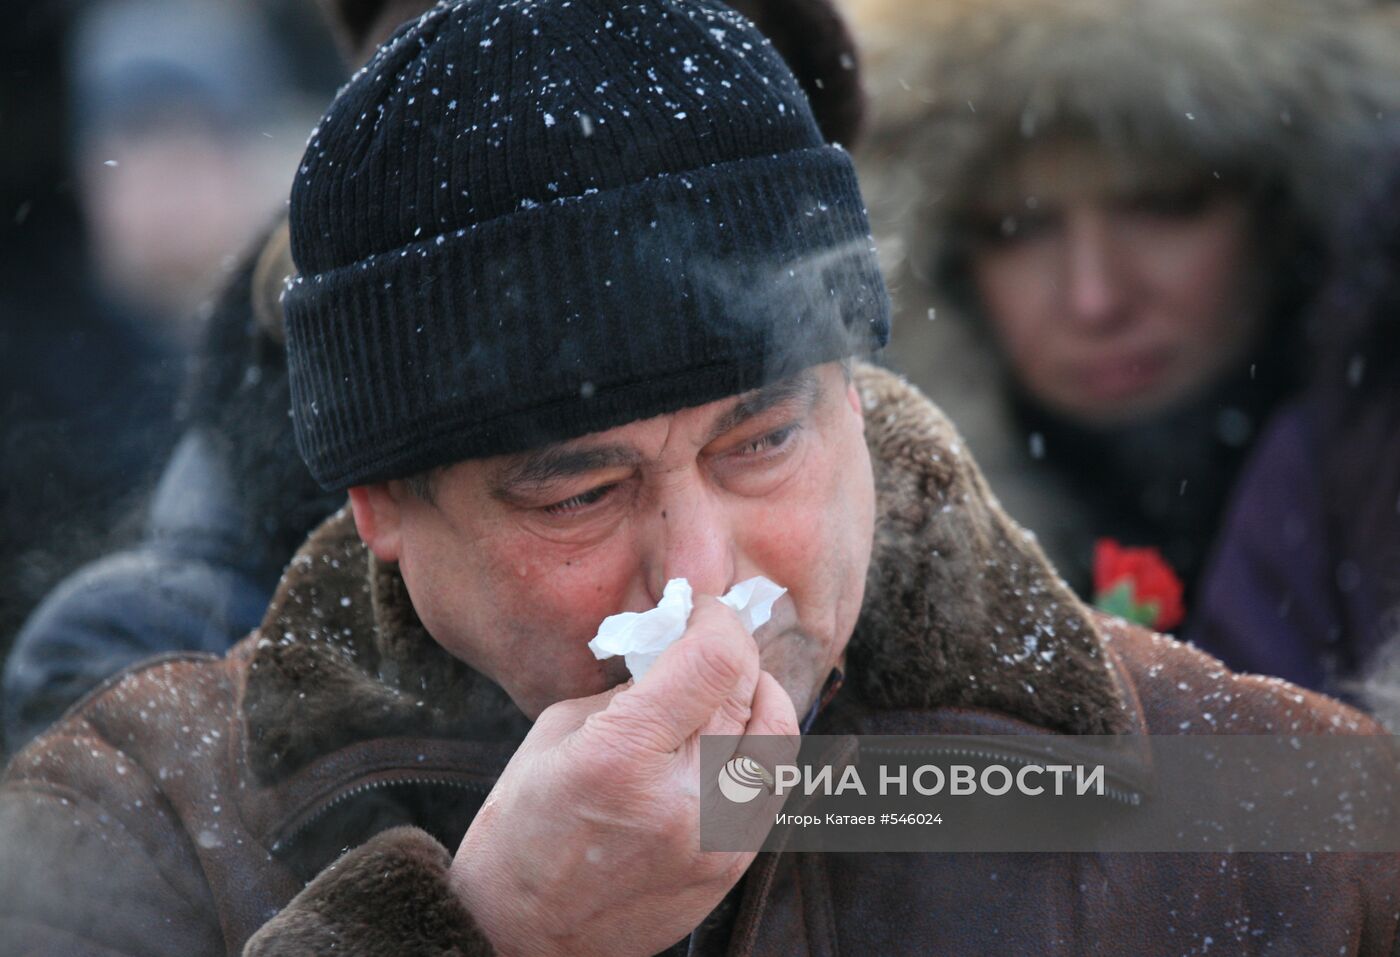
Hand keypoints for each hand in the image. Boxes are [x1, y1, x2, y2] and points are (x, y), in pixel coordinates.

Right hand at [448, 596, 799, 956]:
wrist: (526, 938)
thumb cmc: (526, 828)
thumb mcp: (560, 733)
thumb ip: (631, 688)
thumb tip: (682, 648)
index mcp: (624, 755)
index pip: (717, 659)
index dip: (718, 619)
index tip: (703, 609)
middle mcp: (684, 798)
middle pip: (749, 688)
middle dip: (730, 654)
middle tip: (703, 646)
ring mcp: (720, 838)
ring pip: (779, 734)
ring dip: (755, 697)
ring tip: (719, 692)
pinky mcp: (736, 866)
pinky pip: (775, 782)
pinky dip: (758, 747)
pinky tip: (723, 740)